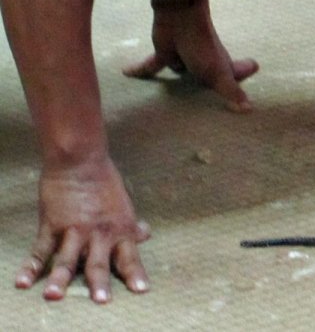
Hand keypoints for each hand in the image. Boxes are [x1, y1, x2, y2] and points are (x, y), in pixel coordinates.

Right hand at [14, 155, 150, 302]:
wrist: (80, 161)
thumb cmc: (105, 181)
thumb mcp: (123, 204)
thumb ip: (130, 225)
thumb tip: (144, 234)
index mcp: (119, 229)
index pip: (130, 256)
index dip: (135, 274)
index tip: (141, 290)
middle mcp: (98, 233)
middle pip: (98, 262)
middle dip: (99, 282)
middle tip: (101, 300)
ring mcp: (73, 230)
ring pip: (66, 259)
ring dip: (60, 278)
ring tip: (54, 296)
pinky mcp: (51, 226)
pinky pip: (40, 250)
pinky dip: (31, 267)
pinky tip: (23, 282)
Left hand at [123, 0, 258, 111]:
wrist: (179, 17)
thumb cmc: (202, 46)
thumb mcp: (219, 73)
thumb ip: (231, 92)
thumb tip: (250, 110)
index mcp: (220, 67)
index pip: (236, 74)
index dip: (244, 73)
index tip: (253, 67)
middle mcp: (203, 63)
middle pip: (209, 75)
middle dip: (212, 80)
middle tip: (212, 89)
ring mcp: (184, 58)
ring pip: (181, 73)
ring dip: (179, 78)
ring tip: (173, 95)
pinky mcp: (164, 54)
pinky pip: (151, 66)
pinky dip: (140, 70)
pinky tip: (126, 73)